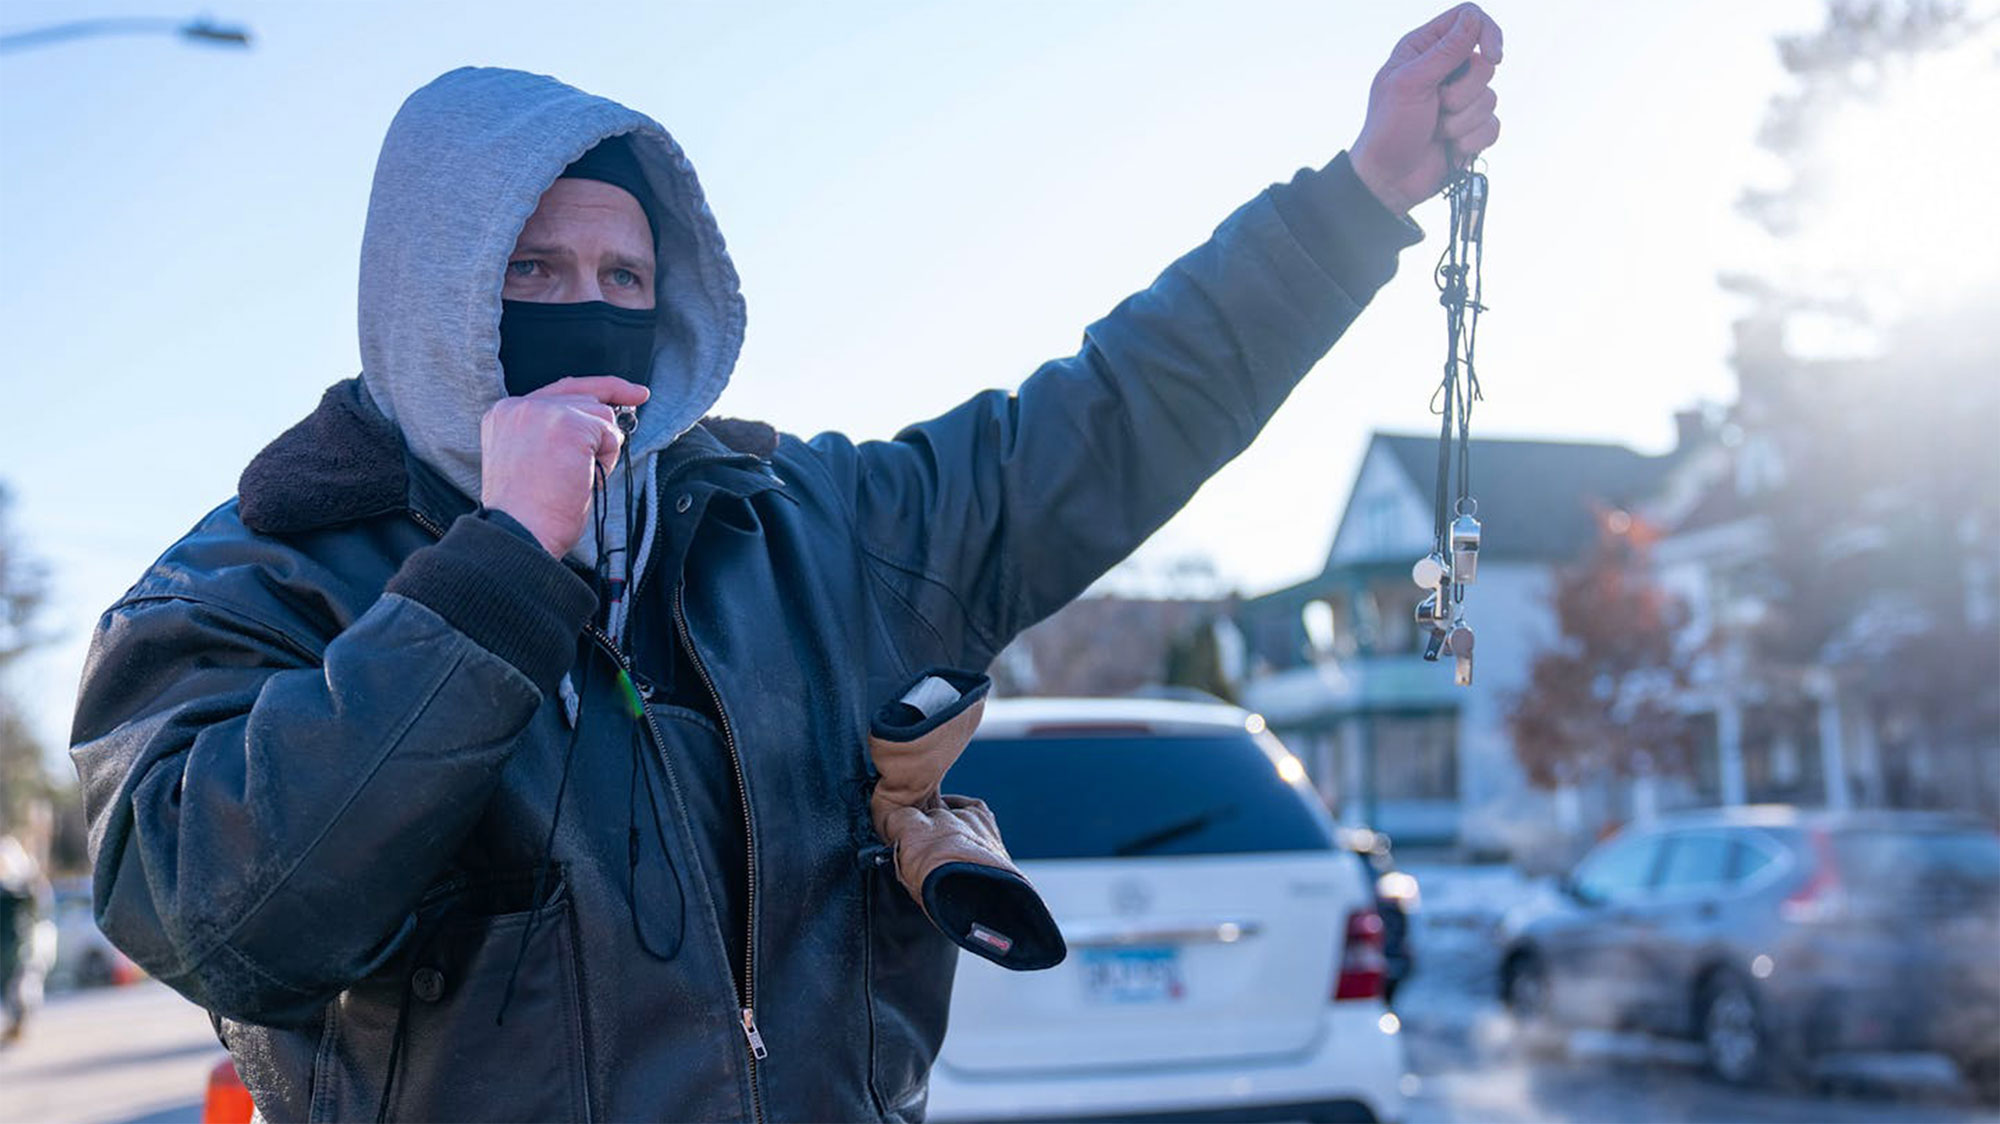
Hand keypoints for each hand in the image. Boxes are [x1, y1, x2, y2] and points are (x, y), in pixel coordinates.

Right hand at [479, 376, 648, 556]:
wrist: (520, 534)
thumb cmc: (529, 513)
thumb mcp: (531, 460)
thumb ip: (553, 432)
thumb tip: (603, 421)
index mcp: (505, 415)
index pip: (562, 390)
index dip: (602, 389)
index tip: (633, 393)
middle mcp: (520, 406)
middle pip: (586, 400)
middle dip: (600, 432)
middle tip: (585, 471)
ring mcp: (544, 412)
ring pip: (601, 415)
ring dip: (600, 450)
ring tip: (573, 479)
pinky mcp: (569, 424)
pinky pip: (610, 433)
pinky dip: (607, 458)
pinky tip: (583, 478)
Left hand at [1350, 3, 1504, 216]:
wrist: (1389, 181)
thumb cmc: (1389, 130)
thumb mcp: (1410, 84)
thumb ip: (1444, 51)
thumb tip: (1474, 17)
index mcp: (1423, 49)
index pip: (1468, 19)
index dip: (1487, 33)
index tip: (1493, 56)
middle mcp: (1445, 70)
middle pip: (1484, 64)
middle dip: (1463, 93)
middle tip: (1436, 107)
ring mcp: (1460, 99)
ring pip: (1490, 98)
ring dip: (1461, 122)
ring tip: (1436, 131)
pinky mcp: (1470, 127)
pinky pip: (1493, 126)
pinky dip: (1471, 141)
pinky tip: (1449, 148)